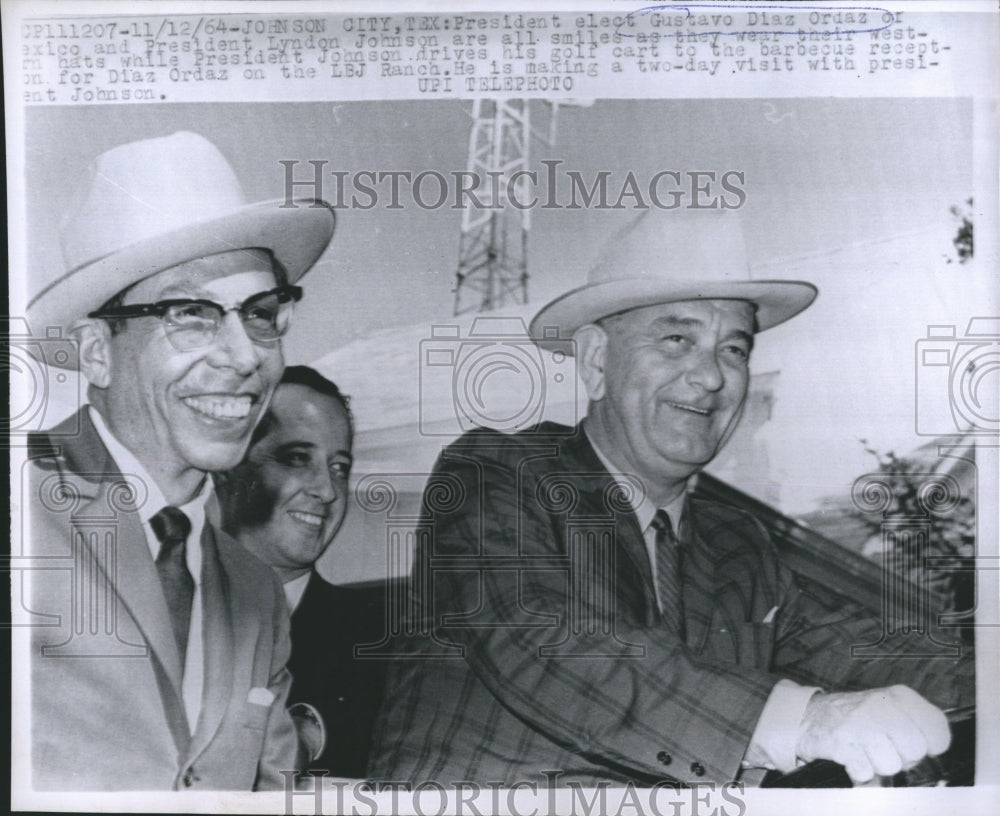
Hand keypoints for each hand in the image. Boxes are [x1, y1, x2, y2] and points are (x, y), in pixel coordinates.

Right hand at [795, 685, 949, 783]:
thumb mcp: (890, 711)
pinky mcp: (840, 741)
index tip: (911, 745)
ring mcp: (860, 722)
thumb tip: (934, 758)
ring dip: (878, 766)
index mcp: (900, 696)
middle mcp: (881, 705)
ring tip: (865, 752)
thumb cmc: (858, 719)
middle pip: (916, 750)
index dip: (929, 746)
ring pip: (891, 764)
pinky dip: (859, 772)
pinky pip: (865, 772)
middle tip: (884, 749)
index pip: (937, 729)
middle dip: (902, 758)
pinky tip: (852, 757)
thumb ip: (917, 729)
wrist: (809, 716)